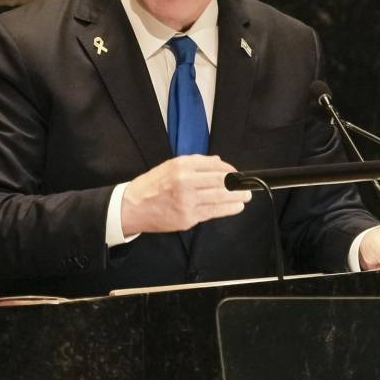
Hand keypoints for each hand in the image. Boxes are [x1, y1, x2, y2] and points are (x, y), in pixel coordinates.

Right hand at [121, 155, 250, 235]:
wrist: (132, 207)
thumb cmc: (152, 185)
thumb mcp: (170, 166)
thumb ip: (195, 163)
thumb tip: (218, 162)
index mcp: (181, 166)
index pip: (214, 166)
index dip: (230, 169)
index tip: (237, 173)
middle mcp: (185, 182)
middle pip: (221, 181)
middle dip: (238, 184)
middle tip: (247, 186)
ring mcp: (187, 202)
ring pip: (220, 198)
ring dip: (237, 197)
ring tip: (246, 197)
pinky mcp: (188, 218)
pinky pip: (213, 212)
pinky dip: (228, 209)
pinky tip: (236, 207)